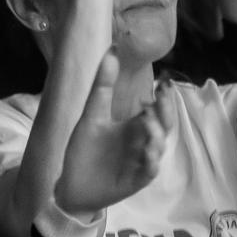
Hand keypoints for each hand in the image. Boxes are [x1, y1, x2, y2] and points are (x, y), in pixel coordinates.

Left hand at [55, 51, 168, 216]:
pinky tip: (146, 150)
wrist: (70, 186)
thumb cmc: (84, 151)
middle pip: (165, 124)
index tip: (162, 81)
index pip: (158, 108)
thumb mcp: (91, 115)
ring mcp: (141, 161)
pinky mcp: (136, 180)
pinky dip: (151, 160)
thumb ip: (102, 87)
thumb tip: (111, 51)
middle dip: (166, 110)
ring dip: (156, 132)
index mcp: (135, 126)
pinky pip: (150, 169)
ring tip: (146, 118)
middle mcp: (143, 141)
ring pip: (159, 146)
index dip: (163, 96)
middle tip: (161, 95)